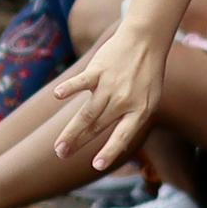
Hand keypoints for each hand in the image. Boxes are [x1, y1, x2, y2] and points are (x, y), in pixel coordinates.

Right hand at [48, 12, 170, 175]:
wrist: (146, 41)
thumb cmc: (146, 75)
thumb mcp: (149, 100)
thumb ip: (132, 119)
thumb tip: (115, 144)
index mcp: (139, 111)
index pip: (122, 136)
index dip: (109, 151)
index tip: (97, 165)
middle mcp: (124, 101)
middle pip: (96, 126)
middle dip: (78, 143)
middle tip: (61, 156)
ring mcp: (110, 85)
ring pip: (87, 113)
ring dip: (71, 131)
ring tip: (58, 146)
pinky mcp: (99, 70)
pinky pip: (82, 81)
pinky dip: (70, 88)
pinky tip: (57, 95)